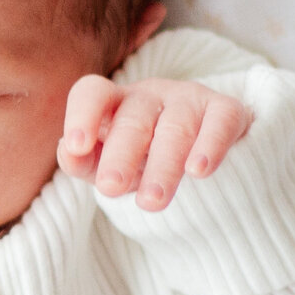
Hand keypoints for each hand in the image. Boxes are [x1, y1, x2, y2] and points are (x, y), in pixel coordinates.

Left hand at [59, 75, 251, 210]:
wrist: (200, 158)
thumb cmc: (140, 159)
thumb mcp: (105, 166)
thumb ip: (82, 162)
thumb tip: (69, 152)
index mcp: (114, 105)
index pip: (93, 93)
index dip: (82, 115)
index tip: (77, 146)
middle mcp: (148, 97)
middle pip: (133, 120)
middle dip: (122, 154)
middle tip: (111, 187)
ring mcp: (188, 100)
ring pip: (175, 128)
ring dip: (163, 165)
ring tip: (152, 201)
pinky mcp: (225, 110)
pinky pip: (220, 121)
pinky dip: (210, 144)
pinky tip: (199, 171)